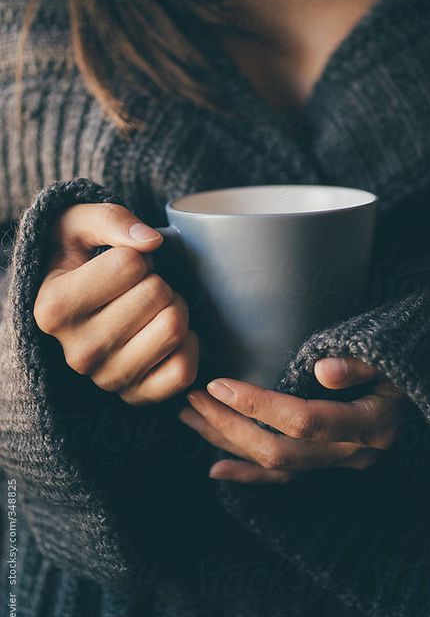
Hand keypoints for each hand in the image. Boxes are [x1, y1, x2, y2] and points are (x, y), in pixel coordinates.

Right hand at [34, 203, 198, 403]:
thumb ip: (110, 220)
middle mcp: (77, 351)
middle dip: (159, 280)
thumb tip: (151, 242)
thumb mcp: (78, 226)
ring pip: (174, 328)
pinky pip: (184, 371)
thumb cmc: (78, 262)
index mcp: (54, 309)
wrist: (76, 310)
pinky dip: (188, 345)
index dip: (137, 256)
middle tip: (142, 287)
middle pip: (157, 294)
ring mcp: (107, 378)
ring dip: (175, 308)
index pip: (131, 264)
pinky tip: (167, 334)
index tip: (121, 266)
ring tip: (154, 308)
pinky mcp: (135, 397)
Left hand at [179, 357, 406, 482]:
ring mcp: (339, 465)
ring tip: (189, 418)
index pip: (304, 421)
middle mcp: (353, 454)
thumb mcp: (389, 357)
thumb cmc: (400, 366)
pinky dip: (247, 474)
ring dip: (227, 443)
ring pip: (275, 465)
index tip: (218, 384)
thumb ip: (359, 363)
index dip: (257, 405)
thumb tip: (323, 371)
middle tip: (192, 397)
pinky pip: (283, 478)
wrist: (417, 391)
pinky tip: (214, 467)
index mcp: (370, 424)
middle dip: (229, 425)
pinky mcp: (327, 466)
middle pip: (280, 449)